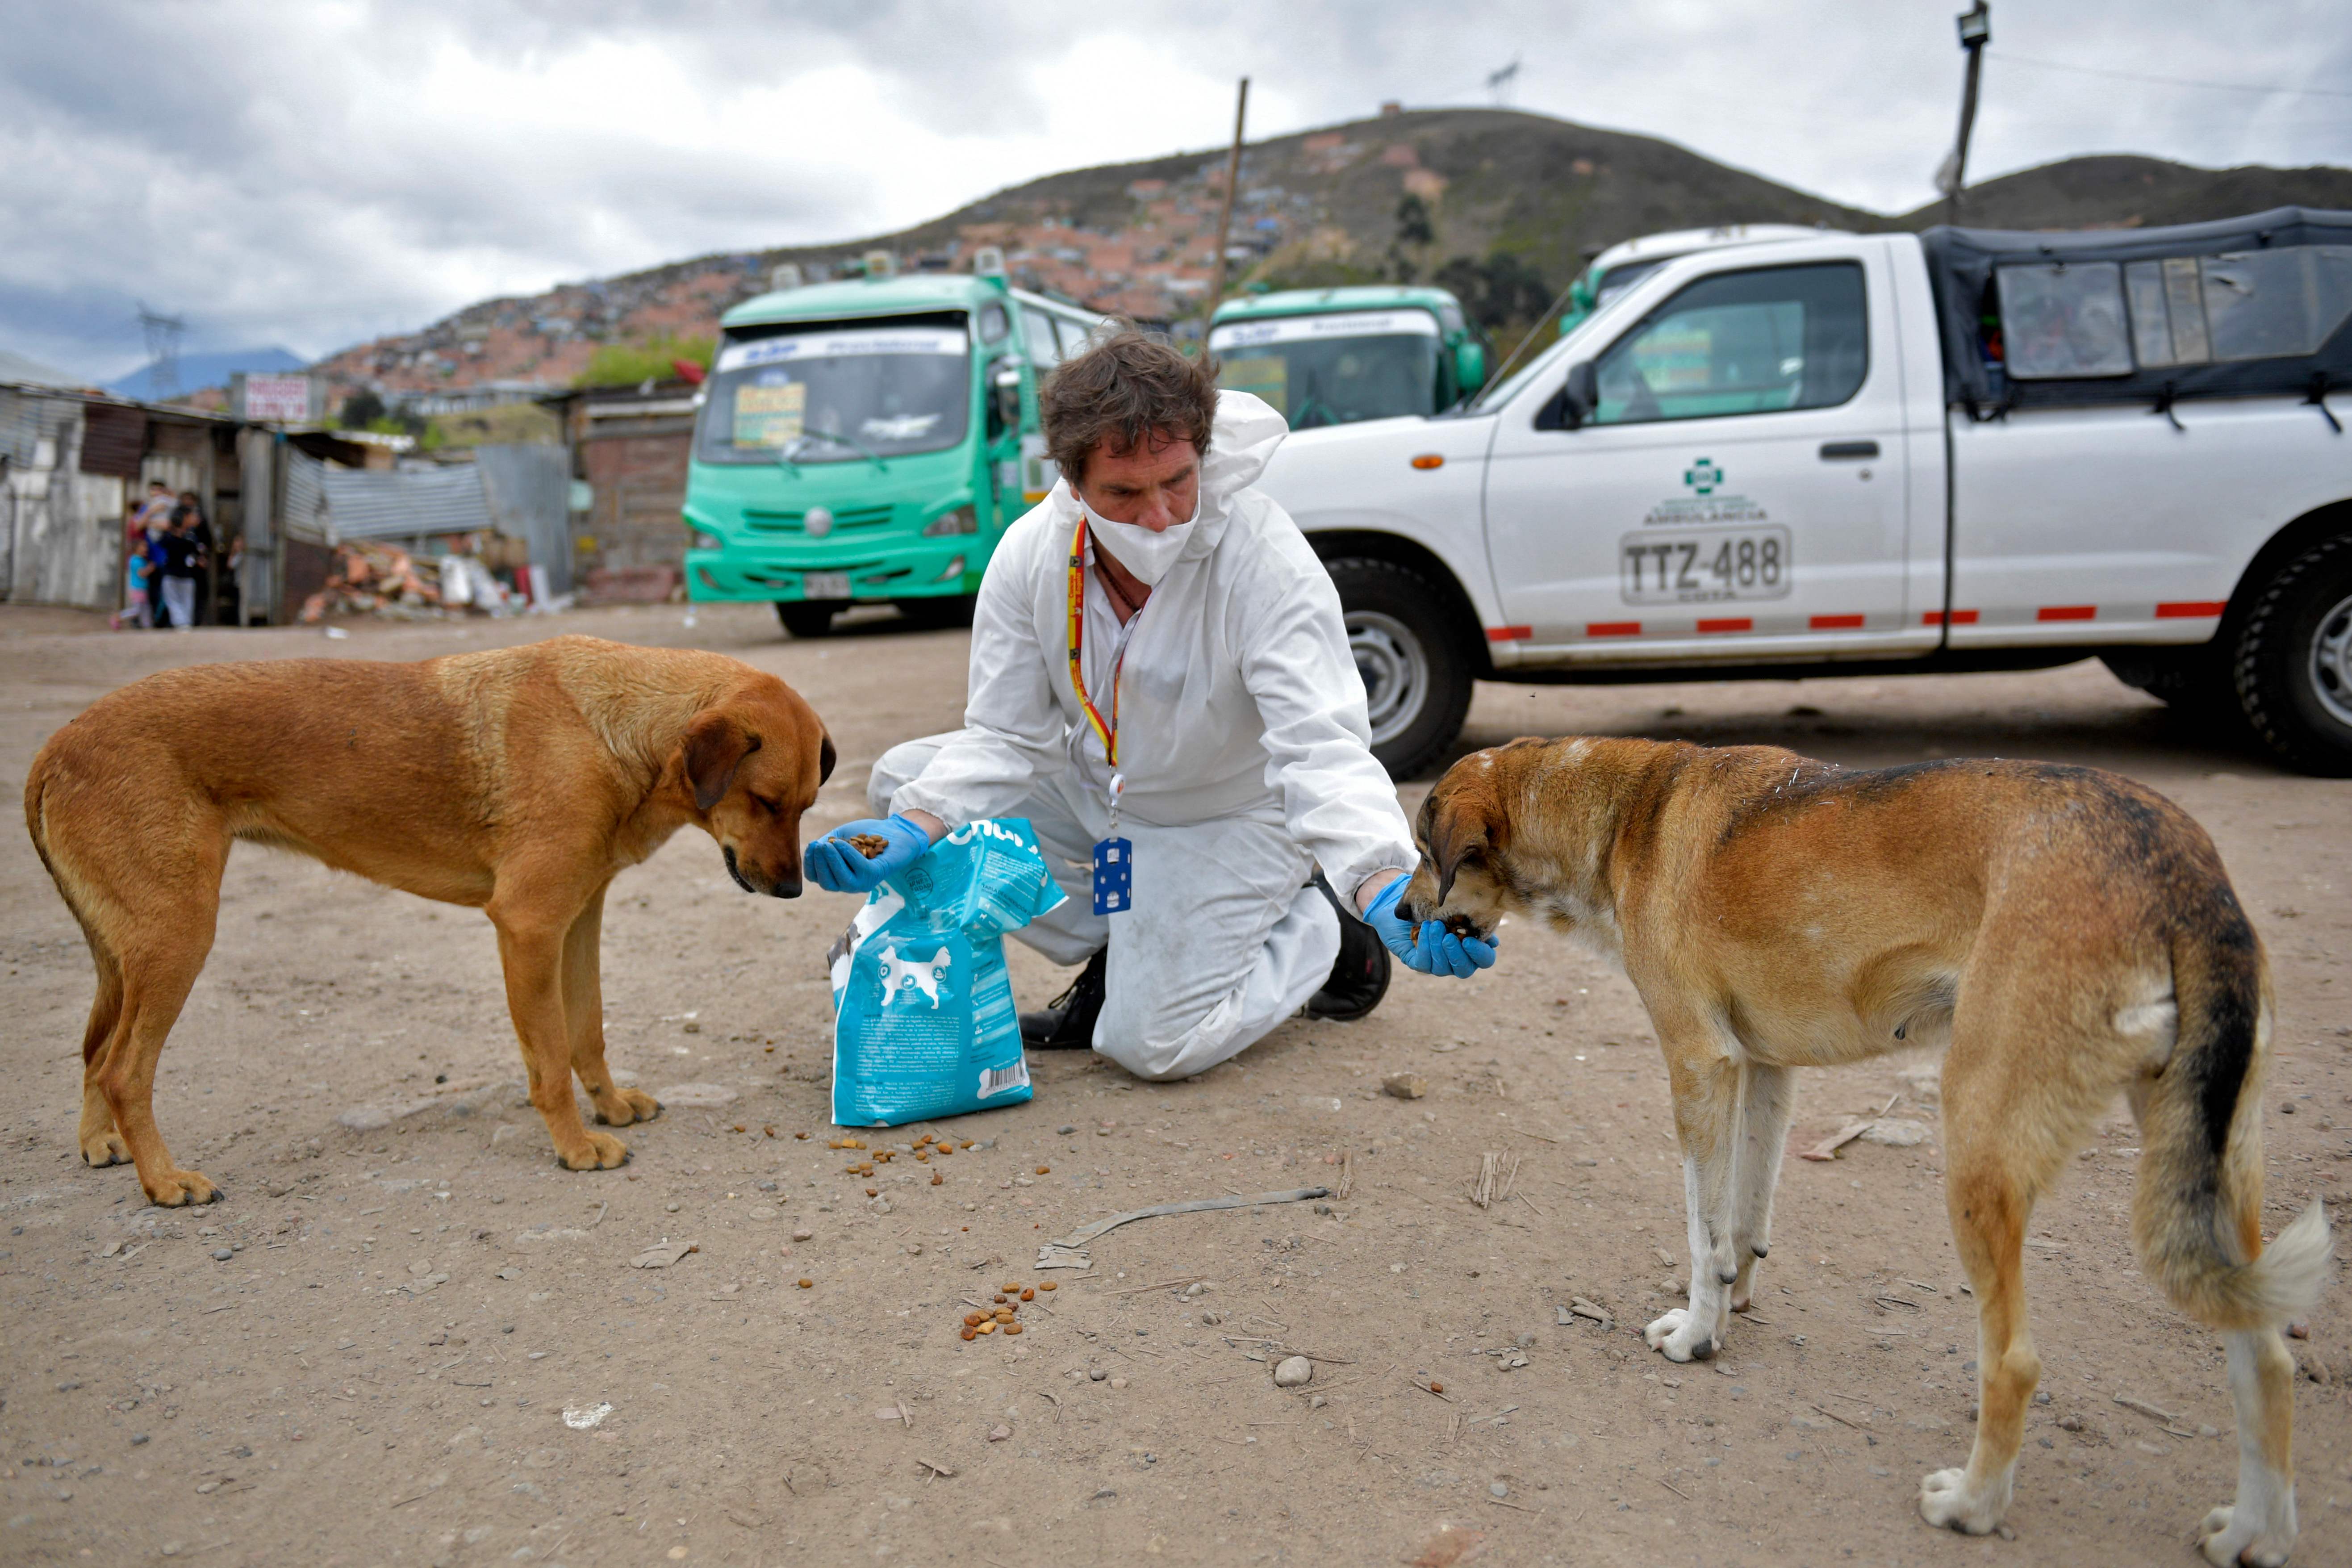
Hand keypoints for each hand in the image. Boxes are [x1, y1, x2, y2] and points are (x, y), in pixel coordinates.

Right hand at [804, 814, 933, 893]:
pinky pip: (858, 868)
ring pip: (841, 879)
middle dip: (819, 864)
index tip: (810, 846)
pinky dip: (847, 855)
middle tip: (817, 845)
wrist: (895, 830)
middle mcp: (849, 883)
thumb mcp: (840, 836)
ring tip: (827, 845)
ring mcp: (863, 882)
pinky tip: (840, 843)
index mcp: (838, 875)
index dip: (809, 864)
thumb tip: (813, 848)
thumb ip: (825, 843)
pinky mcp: (875, 875)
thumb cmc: (866, 834)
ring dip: (831, 861)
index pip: (817, 878)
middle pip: (827, 883)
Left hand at [1361, 878, 1497, 978]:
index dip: (1480, 954)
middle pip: (1465, 970)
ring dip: (1438, 946)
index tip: (1469, 940)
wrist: (1404, 900)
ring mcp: (1436, 963)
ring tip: (1433, 925)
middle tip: (1448, 937)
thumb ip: (1475, 920)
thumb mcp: (1457, 907)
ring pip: (1443, 968)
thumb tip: (1492, 937)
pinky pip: (1424, 963)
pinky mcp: (1417, 962)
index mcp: (1471, 947)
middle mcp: (1456, 959)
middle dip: (1457, 955)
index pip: (1485, 959)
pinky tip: (1423, 929)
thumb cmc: (1435, 902)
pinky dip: (1425, 946)